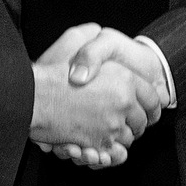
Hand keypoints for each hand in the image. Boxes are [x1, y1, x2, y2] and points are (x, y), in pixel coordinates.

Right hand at [31, 26, 164, 168]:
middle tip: (127, 121)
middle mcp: (123, 102)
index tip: (148, 109)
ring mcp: (112, 125)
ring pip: (129, 138)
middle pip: (142, 122)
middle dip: (136, 123)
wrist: (32, 98)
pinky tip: (99, 143)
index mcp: (124, 79)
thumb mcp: (76, 38)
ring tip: (110, 130)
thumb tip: (99, 32)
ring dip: (121, 137)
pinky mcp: (99, 143)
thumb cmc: (54, 71)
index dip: (151, 105)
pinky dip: (109, 152)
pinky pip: (113, 153)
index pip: (152, 99)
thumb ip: (94, 40)